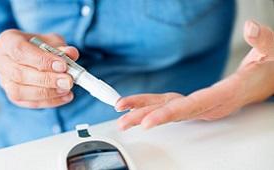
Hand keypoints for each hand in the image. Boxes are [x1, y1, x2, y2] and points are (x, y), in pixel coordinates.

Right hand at [0, 29, 78, 107]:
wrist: (37, 56)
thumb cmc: (43, 47)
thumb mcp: (54, 41)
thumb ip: (63, 48)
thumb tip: (71, 54)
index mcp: (8, 41)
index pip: (20, 51)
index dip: (42, 60)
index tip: (62, 65)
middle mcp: (1, 61)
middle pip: (19, 74)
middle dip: (47, 79)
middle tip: (68, 81)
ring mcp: (4, 81)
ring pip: (20, 92)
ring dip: (48, 93)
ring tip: (67, 89)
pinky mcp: (13, 96)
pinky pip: (29, 103)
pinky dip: (50, 101)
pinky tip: (65, 96)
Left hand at [115, 20, 273, 129]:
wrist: (269, 80)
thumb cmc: (268, 70)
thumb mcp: (272, 51)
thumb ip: (263, 41)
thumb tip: (251, 28)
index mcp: (226, 94)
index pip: (195, 106)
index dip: (170, 114)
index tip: (148, 122)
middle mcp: (211, 104)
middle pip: (175, 112)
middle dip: (147, 117)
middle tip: (124, 121)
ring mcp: (202, 105)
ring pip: (169, 109)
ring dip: (144, 112)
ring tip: (123, 114)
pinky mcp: (197, 101)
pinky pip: (172, 104)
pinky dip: (153, 105)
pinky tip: (138, 106)